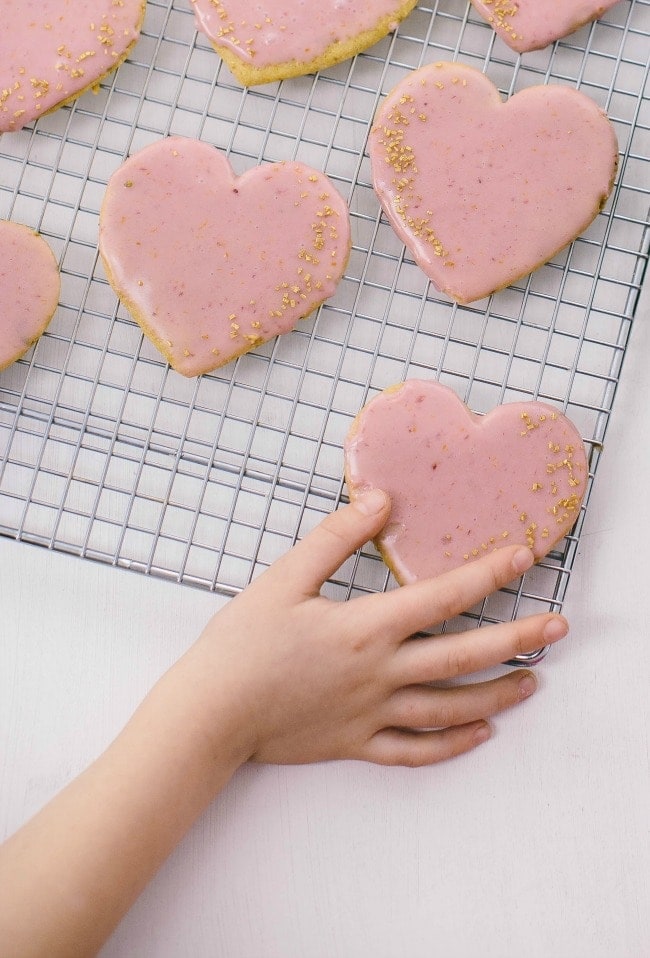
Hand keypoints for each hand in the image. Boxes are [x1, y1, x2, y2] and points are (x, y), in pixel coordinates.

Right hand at [186, 488, 567, 766]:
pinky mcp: (355, 744)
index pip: (442, 597)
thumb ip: (335, 538)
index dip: (487, 574)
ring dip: (496, 695)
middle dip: (516, 641)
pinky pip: (414, 752)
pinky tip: (480, 736)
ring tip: (531, 683)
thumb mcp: (284, 579)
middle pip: (462, 657)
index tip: (523, 558)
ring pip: (449, 709)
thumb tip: (380, 500)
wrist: (210, 713)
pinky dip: (452, 746)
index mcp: (365, 628)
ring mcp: (371, 714)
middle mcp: (379, 674)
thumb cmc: (242, 644)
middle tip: (558, 629)